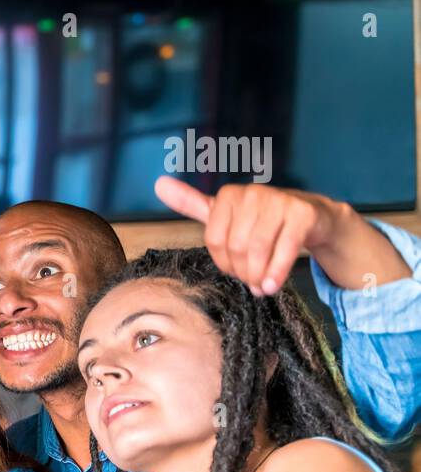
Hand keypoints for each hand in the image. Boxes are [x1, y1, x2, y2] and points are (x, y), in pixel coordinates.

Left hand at [154, 176, 355, 295]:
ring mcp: (280, 201)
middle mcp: (253, 193)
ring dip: (258, 276)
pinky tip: (273, 285)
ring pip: (257, 250)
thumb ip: (192, 204)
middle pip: (235, 247)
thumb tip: (158, 184)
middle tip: (251, 281)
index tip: (234, 270)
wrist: (314, 219)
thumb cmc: (262, 221)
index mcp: (228, 195)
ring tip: (262, 287)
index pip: (214, 240)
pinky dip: (277, 272)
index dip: (223, 262)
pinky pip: (284, 249)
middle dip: (242, 272)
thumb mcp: (225, 213)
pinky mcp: (302, 214)